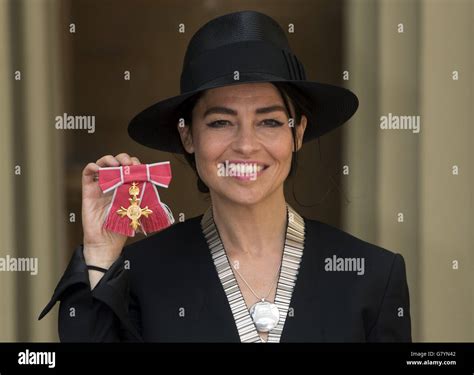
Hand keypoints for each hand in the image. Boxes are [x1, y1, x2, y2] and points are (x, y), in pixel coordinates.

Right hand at [81, 153, 140, 267]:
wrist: (106, 242)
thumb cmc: (121, 228)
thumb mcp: (136, 209)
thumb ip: (140, 195)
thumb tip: (149, 181)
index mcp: (126, 187)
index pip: (130, 169)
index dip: (135, 164)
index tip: (140, 167)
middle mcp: (113, 184)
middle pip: (117, 162)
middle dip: (124, 158)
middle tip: (129, 164)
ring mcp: (100, 186)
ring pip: (102, 164)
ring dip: (109, 159)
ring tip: (116, 164)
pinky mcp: (88, 190)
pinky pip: (87, 173)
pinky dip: (92, 167)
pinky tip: (99, 169)